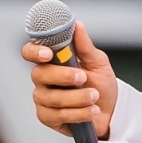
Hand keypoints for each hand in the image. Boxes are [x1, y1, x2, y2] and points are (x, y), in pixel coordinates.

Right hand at [22, 21, 116, 140]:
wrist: (110, 111)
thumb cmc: (100, 84)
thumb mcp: (97, 62)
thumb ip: (85, 46)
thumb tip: (77, 26)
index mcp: (51, 61)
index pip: (30, 52)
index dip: (34, 51)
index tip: (47, 54)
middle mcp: (43, 79)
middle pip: (38, 74)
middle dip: (63, 76)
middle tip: (83, 77)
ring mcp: (43, 98)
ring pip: (51, 97)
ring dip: (77, 97)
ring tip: (94, 97)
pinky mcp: (47, 117)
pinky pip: (57, 115)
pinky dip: (78, 113)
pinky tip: (91, 111)